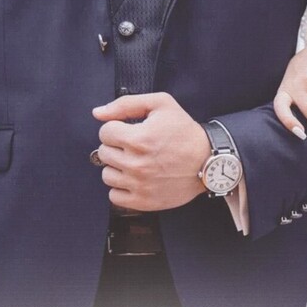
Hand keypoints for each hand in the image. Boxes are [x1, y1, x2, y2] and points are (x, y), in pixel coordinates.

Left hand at [93, 92, 209, 210]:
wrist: (209, 162)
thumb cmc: (186, 132)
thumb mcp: (162, 105)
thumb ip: (126, 104)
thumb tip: (98, 113)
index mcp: (139, 139)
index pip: (105, 132)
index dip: (117, 128)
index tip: (131, 131)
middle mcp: (136, 164)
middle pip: (104, 153)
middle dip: (117, 147)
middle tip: (136, 147)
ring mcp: (139, 185)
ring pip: (107, 175)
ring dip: (118, 168)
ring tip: (136, 163)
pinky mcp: (143, 201)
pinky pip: (115, 197)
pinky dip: (122, 188)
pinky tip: (136, 179)